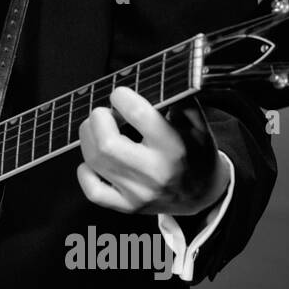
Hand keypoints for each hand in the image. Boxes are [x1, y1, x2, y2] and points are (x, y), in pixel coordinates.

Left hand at [76, 87, 224, 216]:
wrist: (203, 195)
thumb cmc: (197, 154)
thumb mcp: (198, 125)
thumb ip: (179, 101)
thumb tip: (154, 82)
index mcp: (173, 147)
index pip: (138, 115)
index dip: (122, 98)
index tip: (120, 95)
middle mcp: (154, 172)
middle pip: (106, 143)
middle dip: (97, 119)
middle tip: (104, 113)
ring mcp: (138, 193)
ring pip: (94, 162)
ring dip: (88, 138)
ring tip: (98, 129)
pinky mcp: (127, 206)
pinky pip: (92, 190)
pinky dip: (85, 171)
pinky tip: (93, 161)